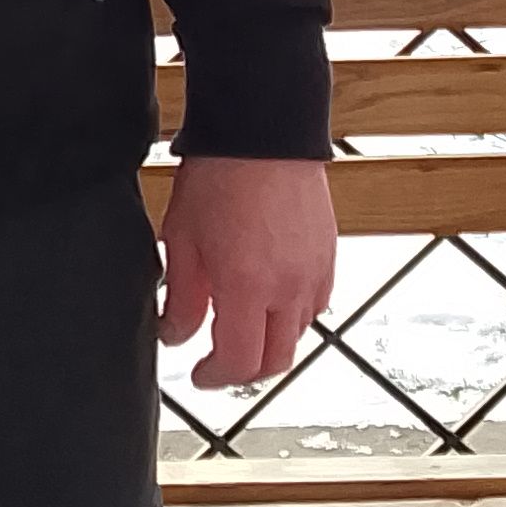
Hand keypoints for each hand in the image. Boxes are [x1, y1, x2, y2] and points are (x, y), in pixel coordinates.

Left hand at [157, 156, 336, 393]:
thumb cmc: (220, 175)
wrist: (262, 128)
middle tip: (219, 362)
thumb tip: (177, 334)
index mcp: (247, 288)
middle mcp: (289, 288)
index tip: (198, 374)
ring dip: (269, 341)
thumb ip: (182, 298)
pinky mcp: (329, 255)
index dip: (214, 378)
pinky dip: (292, 313)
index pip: (238, 363)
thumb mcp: (183, 239)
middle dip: (244, 371)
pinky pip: (315, 303)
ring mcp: (315, 273)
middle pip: (275, 361)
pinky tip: (269, 296)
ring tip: (240, 323)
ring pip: (298, 333)